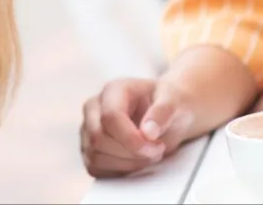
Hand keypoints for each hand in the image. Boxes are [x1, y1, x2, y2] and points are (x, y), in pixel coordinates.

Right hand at [80, 75, 194, 178]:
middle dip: (130, 153)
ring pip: (95, 156)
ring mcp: (88, 128)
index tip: (156, 148)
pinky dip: (118, 172)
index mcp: (113, 90)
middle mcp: (94, 107)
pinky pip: (95, 168)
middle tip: (156, 151)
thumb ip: (162, 112)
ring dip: (126, 164)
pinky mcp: (90, 148)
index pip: (110, 117)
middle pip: (98, 138)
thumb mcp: (174, 100)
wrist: (167, 113)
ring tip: (148, 155)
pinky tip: (136, 162)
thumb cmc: (169, 102)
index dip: (131, 139)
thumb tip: (147, 132)